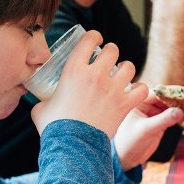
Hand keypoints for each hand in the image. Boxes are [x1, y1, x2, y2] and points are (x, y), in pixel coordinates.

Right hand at [30, 30, 147, 138]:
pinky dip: (139, 89)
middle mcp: (96, 75)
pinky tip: (133, 92)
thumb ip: (44, 99)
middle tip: (108, 60)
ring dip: (125, 69)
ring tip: (121, 75)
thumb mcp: (41, 107)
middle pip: (112, 50)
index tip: (95, 39)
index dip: (94, 36)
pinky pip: (141, 89)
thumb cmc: (54, 128)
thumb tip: (41, 101)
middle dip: (111, 52)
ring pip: (129, 66)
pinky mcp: (124, 104)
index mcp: (74, 70)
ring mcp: (112, 89)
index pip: (89, 39)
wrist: (71, 147)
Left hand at [113, 92, 183, 170]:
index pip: (159, 93)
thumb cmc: (130, 142)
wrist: (127, 157)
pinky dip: (183, 117)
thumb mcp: (147, 130)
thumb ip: (163, 120)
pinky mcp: (160, 120)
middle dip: (181, 103)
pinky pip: (174, 115)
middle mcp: (146, 104)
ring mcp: (154, 112)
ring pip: (172, 107)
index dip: (173, 95)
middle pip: (168, 99)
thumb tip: (180, 111)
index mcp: (138, 101)